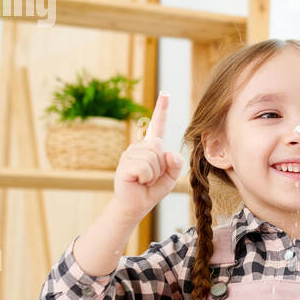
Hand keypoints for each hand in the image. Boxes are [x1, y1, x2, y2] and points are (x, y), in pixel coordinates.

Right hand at [113, 90, 183, 219]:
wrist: (135, 206)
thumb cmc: (151, 190)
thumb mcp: (170, 177)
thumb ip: (175, 165)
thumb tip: (170, 153)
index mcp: (151, 147)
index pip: (157, 124)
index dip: (162, 109)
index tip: (165, 93)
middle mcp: (138, 147)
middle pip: (160, 148)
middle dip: (162, 167)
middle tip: (151, 177)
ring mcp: (129, 154)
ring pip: (153, 159)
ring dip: (154, 174)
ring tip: (144, 180)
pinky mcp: (124, 164)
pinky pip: (146, 168)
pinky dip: (147, 178)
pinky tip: (138, 182)